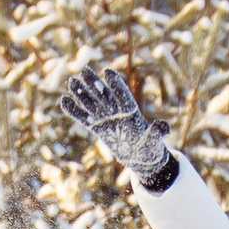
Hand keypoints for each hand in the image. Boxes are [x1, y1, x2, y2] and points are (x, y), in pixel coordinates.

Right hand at [60, 68, 175, 187]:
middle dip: (95, 84)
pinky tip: (64, 101)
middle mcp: (117, 112)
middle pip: (105, 95)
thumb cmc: (149, 148)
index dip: (115, 84)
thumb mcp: (153, 141)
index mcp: (131, 112)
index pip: (122, 95)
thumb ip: (157, 132)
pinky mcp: (98, 128)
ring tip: (71, 81)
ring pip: (92, 103)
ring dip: (82, 93)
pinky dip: (75, 111)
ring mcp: (107, 119)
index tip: (107, 72)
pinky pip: (85, 118)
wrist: (140, 157)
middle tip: (84, 71)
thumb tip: (164, 126)